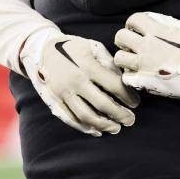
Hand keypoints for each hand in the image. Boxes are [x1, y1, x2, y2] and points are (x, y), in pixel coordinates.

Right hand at [19, 28, 139, 135]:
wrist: (43, 49)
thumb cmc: (74, 47)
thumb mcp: (93, 47)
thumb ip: (109, 63)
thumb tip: (126, 79)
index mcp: (88, 66)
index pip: (114, 85)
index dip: (127, 96)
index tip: (136, 103)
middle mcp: (75, 81)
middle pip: (102, 104)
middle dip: (119, 114)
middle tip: (130, 120)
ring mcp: (63, 92)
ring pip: (85, 115)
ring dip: (103, 124)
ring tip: (116, 128)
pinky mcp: (54, 100)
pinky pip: (70, 118)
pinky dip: (84, 127)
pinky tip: (97, 131)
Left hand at [115, 12, 179, 100]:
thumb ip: (166, 22)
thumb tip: (152, 19)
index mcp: (156, 32)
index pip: (133, 20)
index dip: (133, 23)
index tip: (137, 29)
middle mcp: (146, 47)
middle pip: (120, 37)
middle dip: (125, 39)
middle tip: (133, 44)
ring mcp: (143, 65)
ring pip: (119, 58)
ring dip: (125, 58)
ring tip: (135, 60)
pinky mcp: (143, 82)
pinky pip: (125, 77)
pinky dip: (130, 75)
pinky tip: (139, 74)